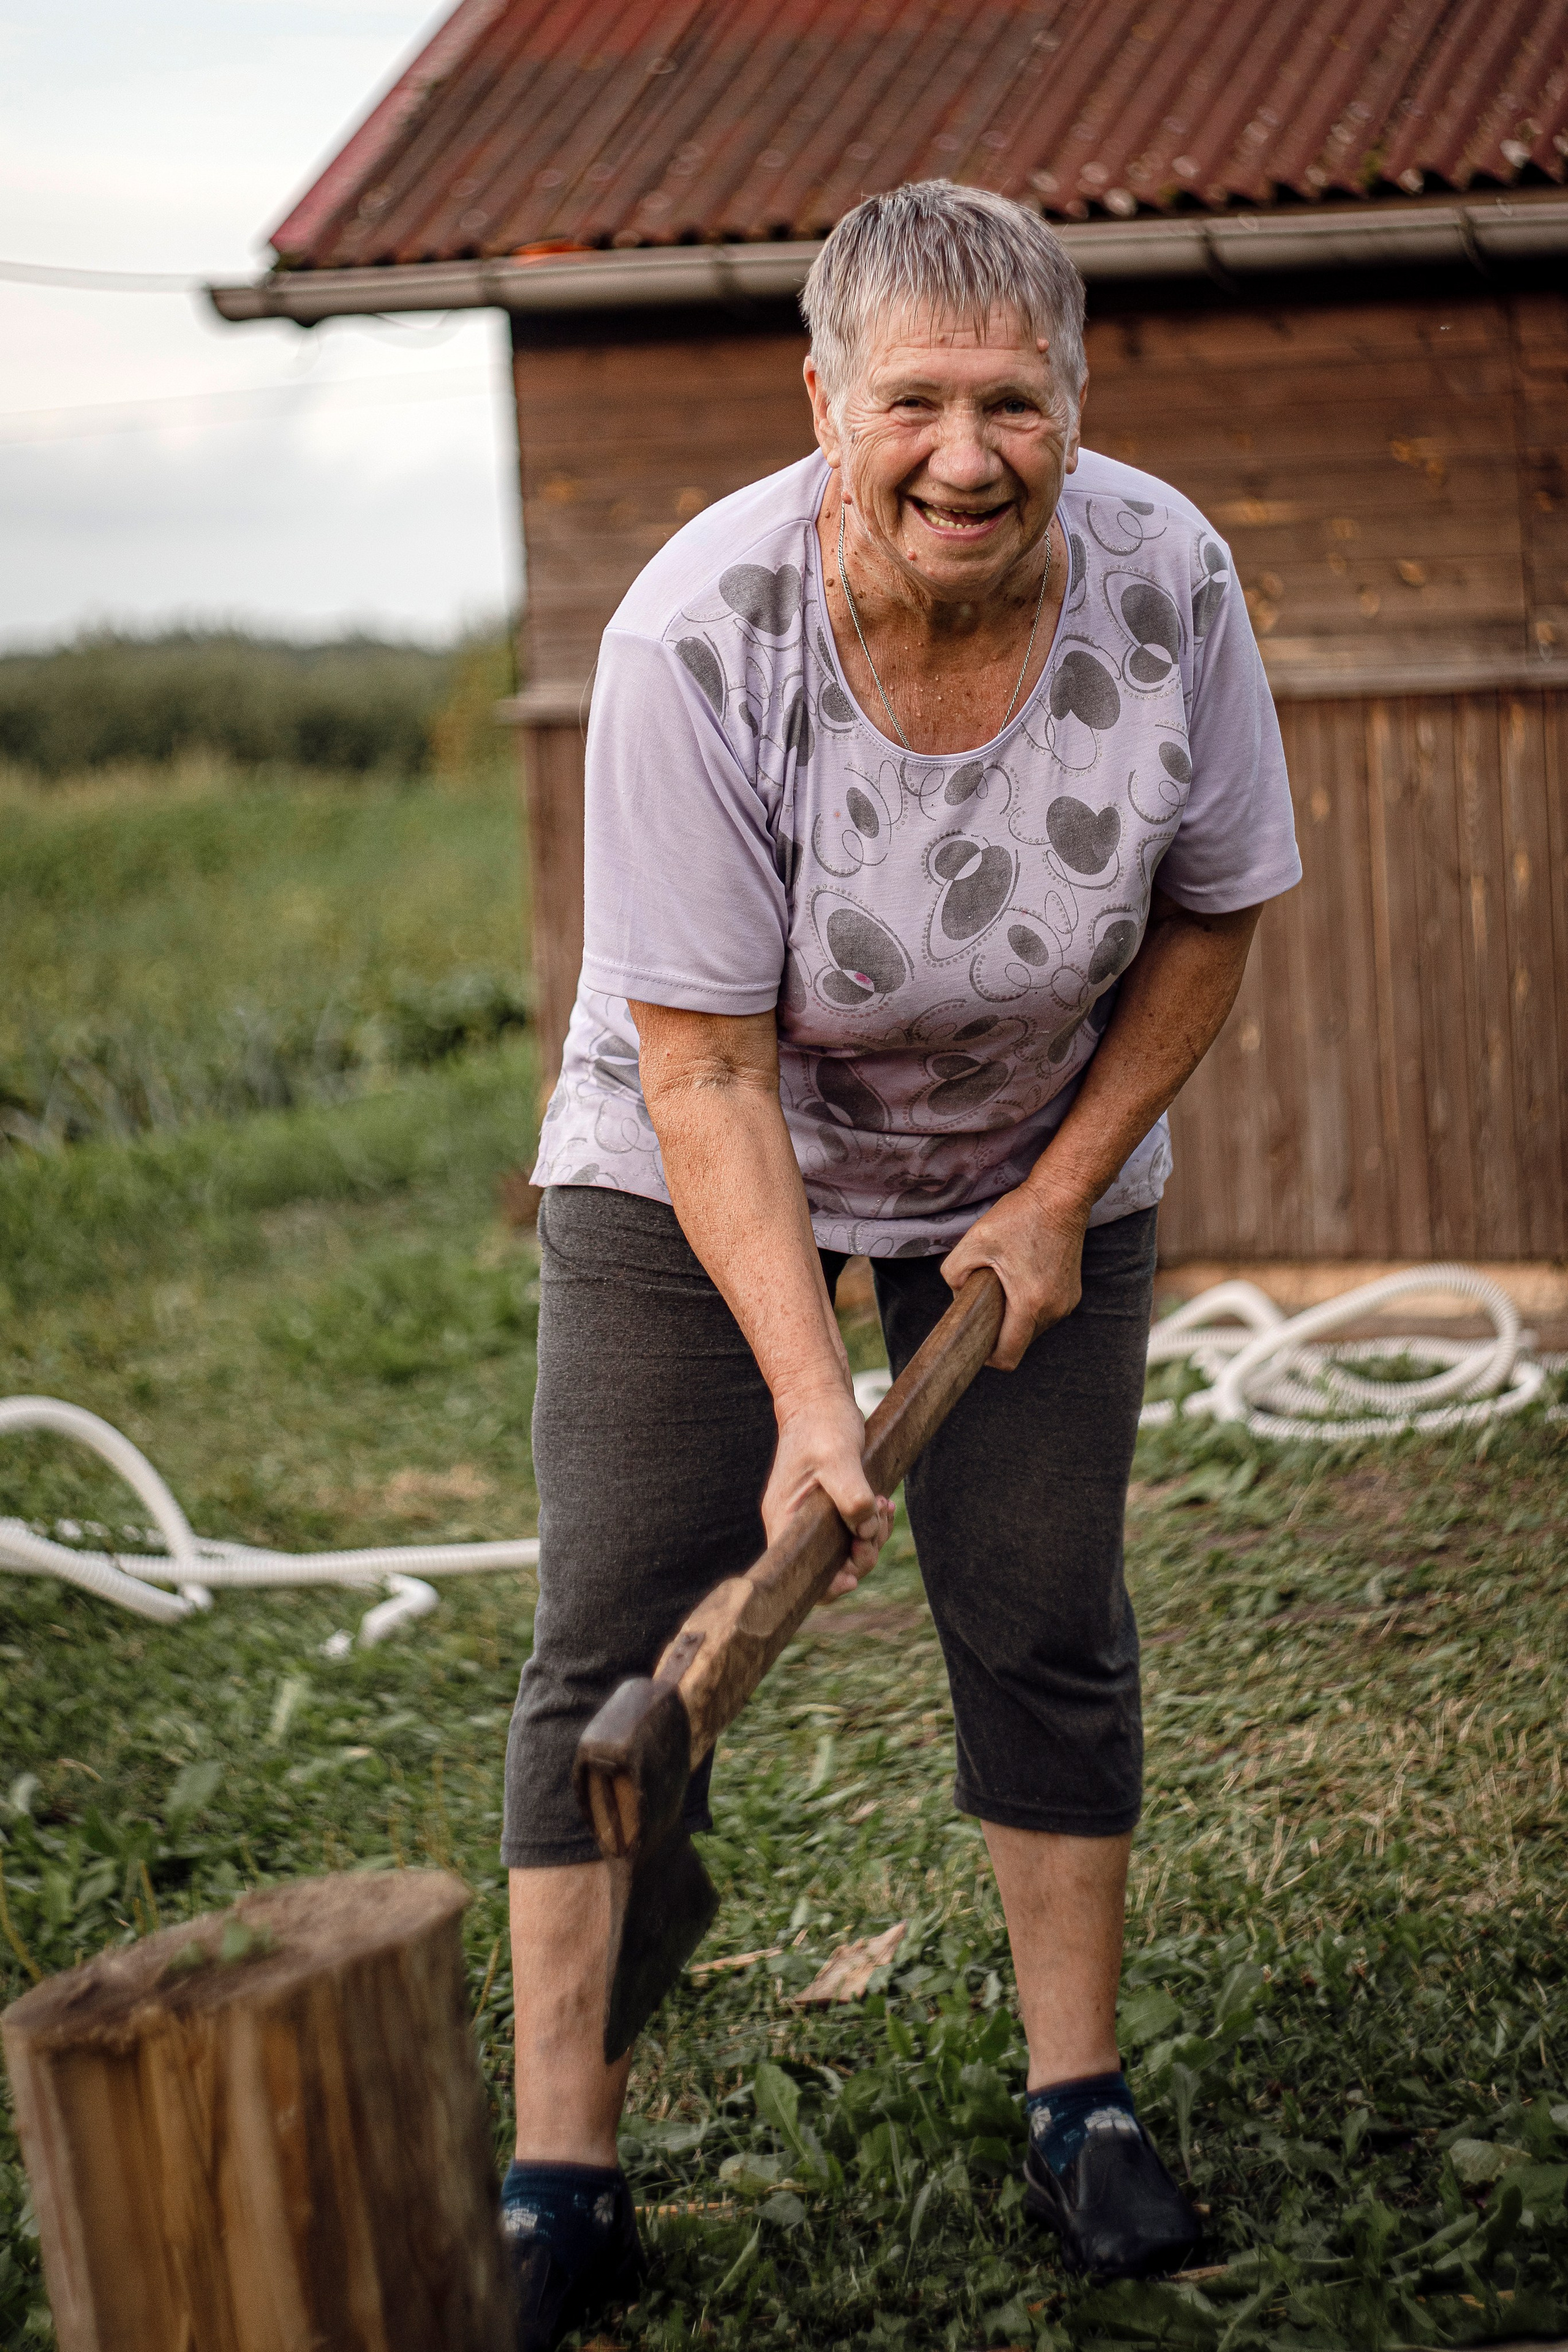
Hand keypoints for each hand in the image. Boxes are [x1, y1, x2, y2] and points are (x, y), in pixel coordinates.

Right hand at [763, 1382, 892, 1601]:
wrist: (820, 1398)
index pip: (799, 1570)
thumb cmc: (822, 1425)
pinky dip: (872, 1522)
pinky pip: (852, 1528)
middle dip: (860, 1554)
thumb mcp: (838, 1457)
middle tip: (876, 1530)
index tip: (852, 1578)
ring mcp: (811, 1514)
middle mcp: (794, 1521)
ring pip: (844, 1548)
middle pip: (828, 1564)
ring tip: (884, 1506)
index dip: (826, 1584)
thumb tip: (866, 1531)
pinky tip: (884, 1504)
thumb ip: (851, 1496)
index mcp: (785, 1517)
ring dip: (871, 1536)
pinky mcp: (828, 1506)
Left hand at [940, 1179, 1090, 1370]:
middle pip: (1019, 1343)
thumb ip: (954, 1273)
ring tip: (1001, 1288)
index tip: (973, 1340)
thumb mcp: (974, 1241)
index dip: (986, 1357)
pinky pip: (1044, 1314)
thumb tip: (957, 1295)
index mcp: (1030, 1303)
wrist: (1062, 1196)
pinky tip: (1018, 1281)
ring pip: (1032, 1329)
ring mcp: (1066, 1303)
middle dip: (997, 1332)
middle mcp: (1053, 1310)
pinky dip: (1028, 1307)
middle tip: (981, 1305)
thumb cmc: (1020, 1216)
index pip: (1008, 1356)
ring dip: (1013, 1319)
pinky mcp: (1071, 1294)